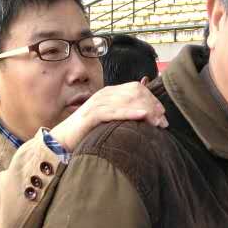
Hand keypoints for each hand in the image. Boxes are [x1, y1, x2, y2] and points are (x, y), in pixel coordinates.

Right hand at [52, 79, 167, 150]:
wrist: (63, 139)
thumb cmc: (88, 131)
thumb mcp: (109, 119)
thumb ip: (123, 112)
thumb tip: (144, 112)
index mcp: (110, 93)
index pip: (137, 88)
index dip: (152, 99)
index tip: (163, 115)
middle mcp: (105, 94)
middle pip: (135, 93)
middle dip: (153, 106)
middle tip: (164, 123)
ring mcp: (98, 103)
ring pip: (127, 100)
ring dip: (146, 111)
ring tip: (158, 122)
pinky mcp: (92, 115)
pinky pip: (114, 112)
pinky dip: (129, 112)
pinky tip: (142, 116)